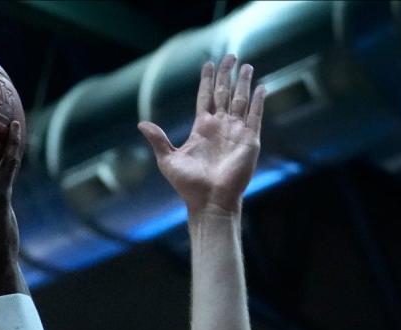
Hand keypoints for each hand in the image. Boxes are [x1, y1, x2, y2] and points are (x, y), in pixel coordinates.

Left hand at [138, 56, 265, 215]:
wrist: (208, 201)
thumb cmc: (188, 185)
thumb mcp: (167, 160)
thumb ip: (157, 140)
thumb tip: (141, 123)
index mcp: (202, 129)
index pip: (205, 98)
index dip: (207, 81)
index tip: (208, 64)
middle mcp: (220, 127)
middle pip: (224, 94)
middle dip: (227, 75)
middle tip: (230, 56)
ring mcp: (236, 132)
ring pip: (240, 101)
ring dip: (243, 83)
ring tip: (246, 65)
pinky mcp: (249, 140)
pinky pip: (255, 116)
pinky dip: (258, 102)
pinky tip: (260, 87)